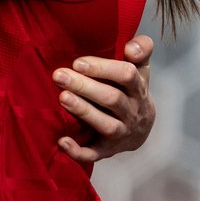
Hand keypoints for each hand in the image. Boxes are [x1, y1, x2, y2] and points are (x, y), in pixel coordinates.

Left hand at [54, 34, 155, 163]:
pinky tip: (61, 142)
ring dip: (83, 111)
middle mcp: (133, 112)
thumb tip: (132, 46)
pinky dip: (78, 151)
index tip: (78, 62)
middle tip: (59, 75)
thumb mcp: (140, 69)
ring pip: (106, 125)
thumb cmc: (131, 90)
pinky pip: (95, 154)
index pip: (127, 75)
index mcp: (139, 89)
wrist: (140, 128)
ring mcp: (122, 133)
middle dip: (85, 87)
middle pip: (112, 99)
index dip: (104, 68)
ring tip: (62, 97)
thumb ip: (140, 51)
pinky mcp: (108, 150)